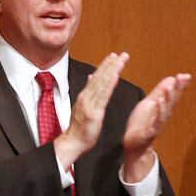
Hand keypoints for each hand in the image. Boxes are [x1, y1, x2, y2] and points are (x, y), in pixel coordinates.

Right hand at [54, 52, 129, 169]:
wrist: (73, 141)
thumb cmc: (80, 127)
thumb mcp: (83, 106)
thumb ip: (88, 91)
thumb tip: (91, 77)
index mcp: (86, 95)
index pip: (97, 77)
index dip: (106, 65)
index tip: (114, 55)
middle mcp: (87, 96)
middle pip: (100, 76)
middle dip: (112, 64)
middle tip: (122, 53)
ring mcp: (90, 103)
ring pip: (102, 83)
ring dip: (112, 70)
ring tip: (121, 60)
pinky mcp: (95, 112)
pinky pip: (103, 96)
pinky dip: (109, 85)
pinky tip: (115, 76)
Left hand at [122, 73, 191, 181]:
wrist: (133, 143)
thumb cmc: (141, 123)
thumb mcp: (149, 103)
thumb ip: (159, 91)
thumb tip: (171, 78)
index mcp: (163, 107)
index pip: (173, 94)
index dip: (180, 85)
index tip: (186, 75)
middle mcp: (163, 115)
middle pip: (173, 100)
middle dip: (178, 88)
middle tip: (183, 77)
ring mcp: (158, 123)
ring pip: (166, 109)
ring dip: (169, 98)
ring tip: (171, 86)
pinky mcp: (151, 131)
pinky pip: (157, 120)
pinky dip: (160, 111)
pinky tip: (160, 101)